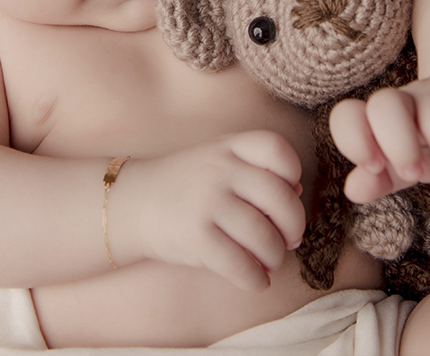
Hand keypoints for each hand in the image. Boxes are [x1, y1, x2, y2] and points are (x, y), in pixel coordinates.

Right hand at [114, 131, 305, 291]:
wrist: (132, 204)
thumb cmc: (185, 186)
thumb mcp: (217, 162)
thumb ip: (256, 171)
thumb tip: (297, 193)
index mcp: (227, 147)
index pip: (276, 148)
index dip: (292, 171)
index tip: (289, 191)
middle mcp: (218, 170)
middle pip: (280, 197)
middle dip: (294, 225)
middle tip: (289, 239)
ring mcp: (206, 202)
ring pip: (263, 236)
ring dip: (274, 257)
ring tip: (269, 262)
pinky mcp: (195, 236)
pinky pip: (239, 264)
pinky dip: (255, 279)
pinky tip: (256, 281)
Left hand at [329, 66, 429, 202]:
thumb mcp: (408, 167)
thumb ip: (381, 180)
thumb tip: (353, 190)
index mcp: (383, 117)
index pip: (346, 115)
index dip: (353, 141)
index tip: (373, 166)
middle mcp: (409, 97)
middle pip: (384, 105)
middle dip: (399, 148)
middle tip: (415, 171)